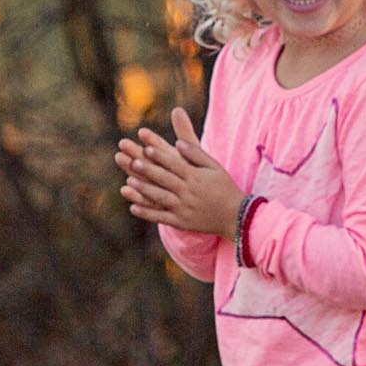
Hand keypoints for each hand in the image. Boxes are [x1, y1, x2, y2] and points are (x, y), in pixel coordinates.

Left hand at [115, 105, 246, 237]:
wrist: (235, 217)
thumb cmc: (224, 187)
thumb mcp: (214, 167)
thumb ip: (196, 155)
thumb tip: (178, 143)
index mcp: (197, 177)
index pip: (176, 164)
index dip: (161, 157)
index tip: (147, 148)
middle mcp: (189, 193)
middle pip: (166, 180)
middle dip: (149, 171)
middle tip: (134, 162)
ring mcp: (184, 209)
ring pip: (161, 198)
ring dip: (145, 190)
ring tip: (130, 182)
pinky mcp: (181, 222)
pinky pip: (162, 218)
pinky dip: (147, 213)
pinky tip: (133, 207)